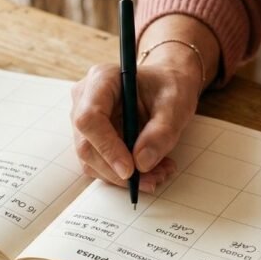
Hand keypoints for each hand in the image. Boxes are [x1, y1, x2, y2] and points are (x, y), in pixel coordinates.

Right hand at [71, 63, 199, 191]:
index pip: (89, 118)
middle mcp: (85, 99)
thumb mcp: (176, 104)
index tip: (130, 170)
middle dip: (117, 171)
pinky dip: (124, 175)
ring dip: (123, 177)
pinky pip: (100, 164)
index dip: (106, 147)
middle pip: (86, 145)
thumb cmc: (170, 86)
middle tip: (152, 180)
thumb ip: (161, 131)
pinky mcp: (91, 138)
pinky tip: (150, 171)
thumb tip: (141, 163)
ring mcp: (85, 120)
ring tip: (159, 173)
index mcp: (102, 79)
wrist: (166, 85)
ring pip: (91, 160)